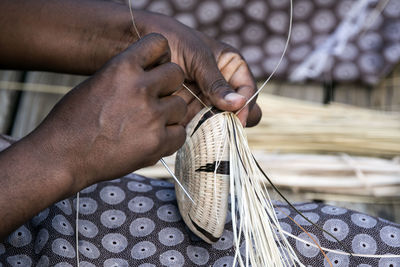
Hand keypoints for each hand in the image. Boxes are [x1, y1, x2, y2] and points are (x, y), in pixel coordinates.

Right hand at [30, 33, 186, 189]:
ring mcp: (151, 116)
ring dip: (169, 115)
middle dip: (169, 86)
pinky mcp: (157, 142)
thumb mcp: (98, 82)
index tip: (155, 69)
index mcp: (122, 67)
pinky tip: (152, 139)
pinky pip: (180, 133)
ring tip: (148, 124)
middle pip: (177, 75)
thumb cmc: (74, 119)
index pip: (160, 43)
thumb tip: (154, 73)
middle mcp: (140, 87)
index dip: (160, 57)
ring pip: (181, 106)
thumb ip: (128, 75)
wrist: (62, 156)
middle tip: (154, 100)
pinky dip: (169, 138)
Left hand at [135, 11, 260, 126]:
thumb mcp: (197, 57)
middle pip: (237, 111)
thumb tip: (239, 104)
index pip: (248, 90)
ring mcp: (204, 99)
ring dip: (212, 128)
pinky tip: (187, 131)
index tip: (237, 121)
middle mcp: (220, 85)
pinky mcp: (187, 110)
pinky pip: (198, 126)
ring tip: (201, 132)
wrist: (136, 40)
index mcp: (231, 66)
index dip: (246, 106)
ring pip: (217, 122)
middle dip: (231, 121)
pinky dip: (195, 131)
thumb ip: (215, 82)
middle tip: (221, 128)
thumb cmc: (170, 38)